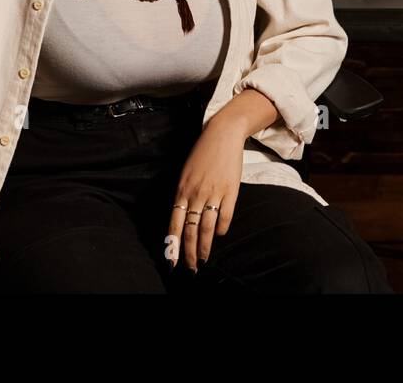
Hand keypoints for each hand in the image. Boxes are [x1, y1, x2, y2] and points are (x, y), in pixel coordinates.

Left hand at [167, 113, 247, 272]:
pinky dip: (222, 228)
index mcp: (181, 190)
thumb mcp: (185, 173)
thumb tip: (181, 218)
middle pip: (191, 231)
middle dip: (189, 253)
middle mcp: (195, 194)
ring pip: (207, 228)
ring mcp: (214, 192)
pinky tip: (219, 235)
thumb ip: (183, 195)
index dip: (173, 245)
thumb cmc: (202, 153)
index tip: (172, 262)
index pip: (175, 224)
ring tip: (204, 259)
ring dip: (205, 246)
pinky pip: (225, 215)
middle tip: (191, 268)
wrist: (223, 133)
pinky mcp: (230, 190)